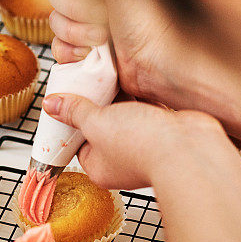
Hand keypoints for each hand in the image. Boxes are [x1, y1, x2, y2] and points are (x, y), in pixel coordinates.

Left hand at [43, 93, 224, 189]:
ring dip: (121, 99)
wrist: (189, 148)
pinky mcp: (163, 132)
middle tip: (91, 78)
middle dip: (98, 103)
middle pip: (102, 127)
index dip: (73, 117)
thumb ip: (75, 112)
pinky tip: (137, 82)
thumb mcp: (97, 123)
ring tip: (112, 75)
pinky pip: (147, 112)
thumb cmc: (142, 145)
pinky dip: (142, 99)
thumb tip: (51, 106)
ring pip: (125, 117)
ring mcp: (144, 146)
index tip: (70, 95)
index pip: (79, 141)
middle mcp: (121, 160)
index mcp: (99, 166)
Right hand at [48, 0, 185, 101]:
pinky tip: (88, 56)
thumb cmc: (147, 19)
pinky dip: (70, 54)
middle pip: (57, 4)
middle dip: (76, 15)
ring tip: (100, 42)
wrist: (157, 60)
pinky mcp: (85, 58)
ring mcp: (87, 32)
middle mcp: (92, 6)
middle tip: (103, 22)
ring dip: (75, 35)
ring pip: (57, 29)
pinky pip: (60, 52)